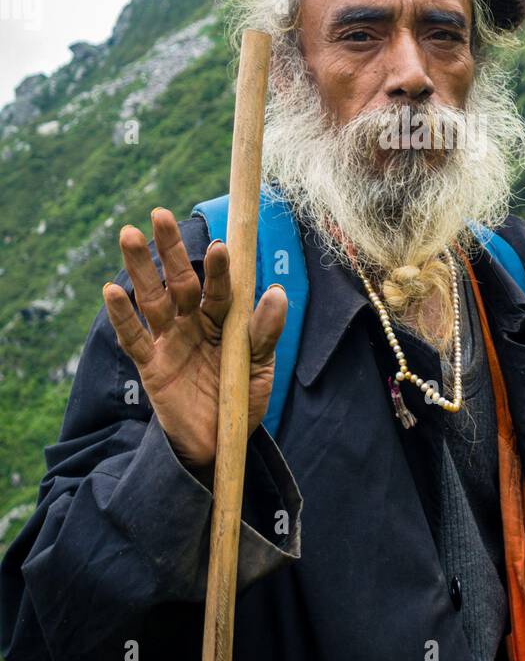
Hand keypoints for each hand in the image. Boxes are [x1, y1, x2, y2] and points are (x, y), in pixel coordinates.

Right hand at [102, 207, 287, 472]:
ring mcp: (169, 341)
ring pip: (152, 298)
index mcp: (222, 320)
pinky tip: (111, 289)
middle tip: (160, 214)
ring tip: (129, 234)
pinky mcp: (151, 364)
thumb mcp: (259, 370)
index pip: (220, 288)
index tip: (221, 246)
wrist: (216, 446)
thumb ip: (264, 333)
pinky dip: (122, 315)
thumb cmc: (240, 402)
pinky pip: (134, 337)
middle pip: (180, 280)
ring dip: (141, 268)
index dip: (220, 268)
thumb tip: (275, 292)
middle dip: (170, 249)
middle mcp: (193, 322)